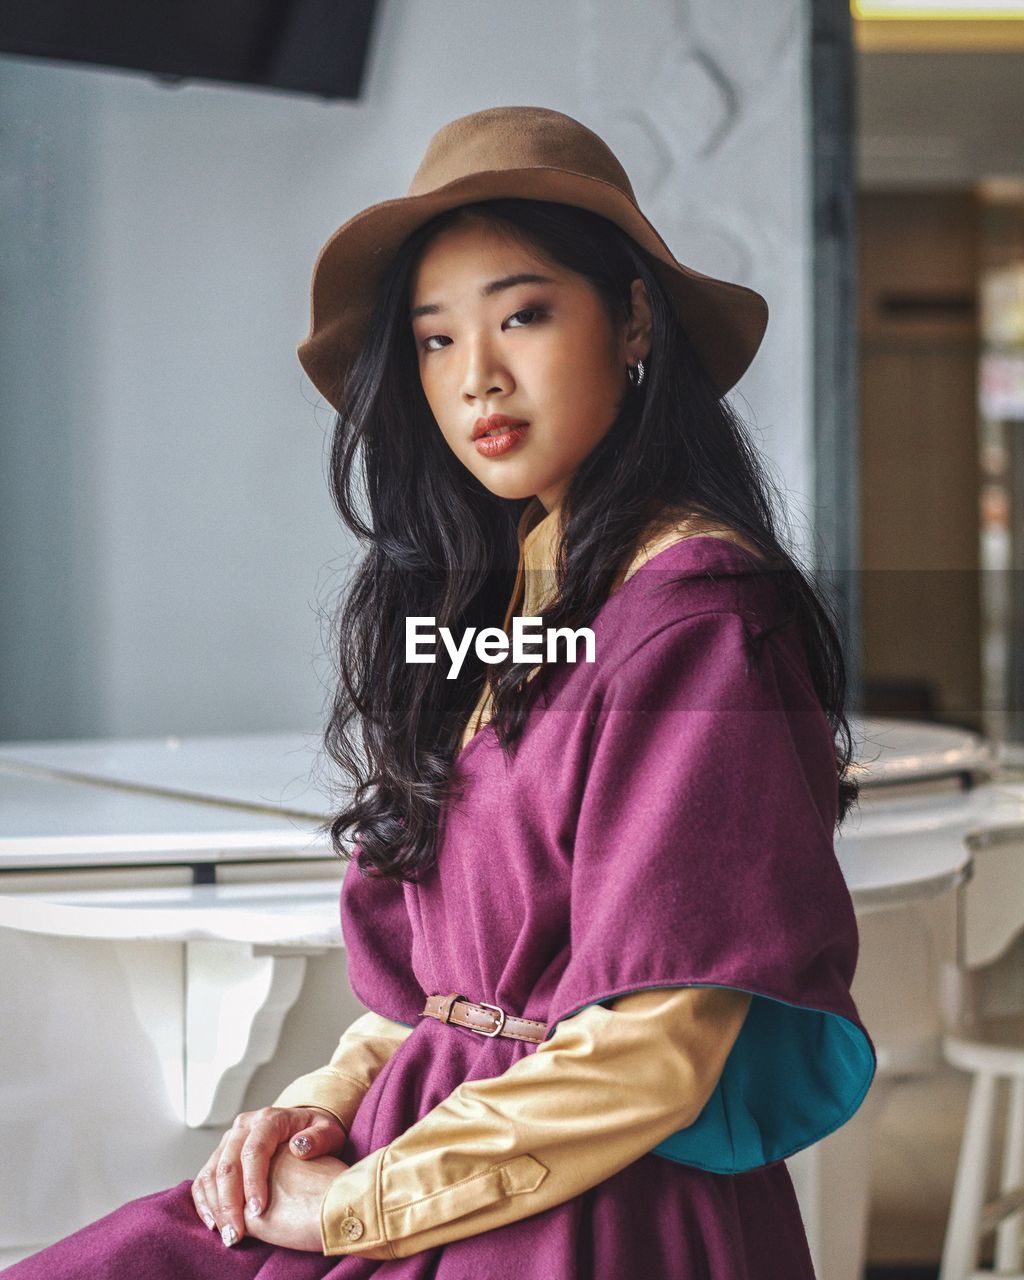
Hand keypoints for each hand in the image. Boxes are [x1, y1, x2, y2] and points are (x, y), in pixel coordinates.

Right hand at [191, 1105, 346, 1246]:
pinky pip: (205, 1177)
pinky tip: (214, 1223)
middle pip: (229, 1163)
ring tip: (227, 1233)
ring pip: (213, 1171)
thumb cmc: (318, 1132)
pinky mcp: (221, 1153)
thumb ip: (319, 1138)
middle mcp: (245, 1125)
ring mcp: (230, 1139)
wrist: (305, 1125)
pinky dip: (205, 1201)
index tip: (257, 1211)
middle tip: (237, 1233)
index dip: (253, 1181)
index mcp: (270, 1118)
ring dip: (216, 1205)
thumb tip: (299, 1146)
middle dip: (230, 1202)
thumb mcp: (328, 1132)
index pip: (255, 1149)